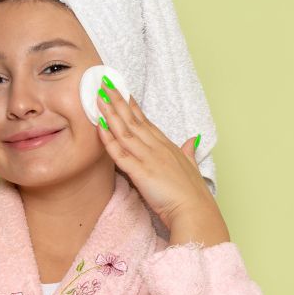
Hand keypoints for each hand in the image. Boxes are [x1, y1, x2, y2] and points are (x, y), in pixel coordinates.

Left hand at [94, 77, 212, 229]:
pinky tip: (99, 127)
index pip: (145, 122)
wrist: (195, 210)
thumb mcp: (192, 166)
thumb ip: (189, 151)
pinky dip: (108, 139)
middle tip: (105, 84)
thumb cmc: (193, 193)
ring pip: (125, 131)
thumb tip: (193, 139)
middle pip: (133, 120)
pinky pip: (120, 153)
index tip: (122, 92)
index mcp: (166, 146)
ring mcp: (148, 158)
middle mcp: (156, 147)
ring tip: (98, 97)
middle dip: (118, 101)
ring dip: (110, 114)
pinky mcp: (140, 172)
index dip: (132, 107)